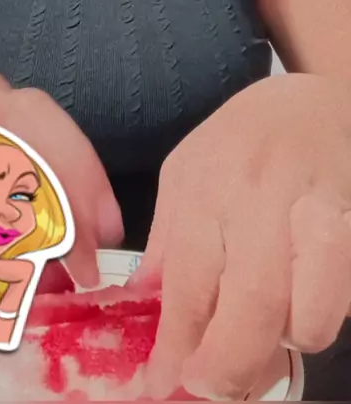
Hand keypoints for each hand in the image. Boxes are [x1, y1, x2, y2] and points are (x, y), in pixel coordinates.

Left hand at [130, 74, 350, 399]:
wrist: (311, 103)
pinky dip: (318, 320)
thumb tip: (146, 313)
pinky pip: (342, 299)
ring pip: (309, 316)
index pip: (187, 283)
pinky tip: (298, 303)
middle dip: (231, 368)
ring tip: (265, 329)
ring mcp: (317, 208)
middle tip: (214, 386)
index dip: (176, 347)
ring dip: (282, 345)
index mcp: (206, 184)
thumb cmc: (240, 140)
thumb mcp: (184, 175)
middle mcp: (262, 194)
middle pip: (253, 307)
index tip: (164, 383)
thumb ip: (167, 243)